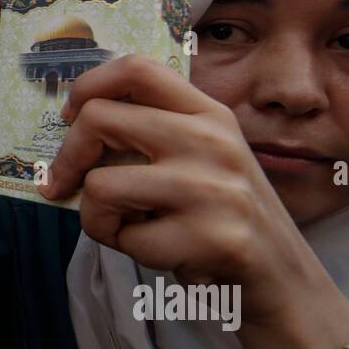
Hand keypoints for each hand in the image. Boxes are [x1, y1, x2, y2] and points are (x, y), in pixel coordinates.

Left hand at [38, 55, 333, 330]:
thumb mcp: (202, 159)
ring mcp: (213, 187)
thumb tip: (71, 132)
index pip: (136, 68)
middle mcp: (211, 140)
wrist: (285, 279)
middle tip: (63, 185)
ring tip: (126, 227)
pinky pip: (127, 239)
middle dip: (67, 158)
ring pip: (100, 185)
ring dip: (96, 216)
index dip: (87, 86)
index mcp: (208, 113)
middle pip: (99, 119)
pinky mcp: (211, 237)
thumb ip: (153, 136)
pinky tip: (161, 252)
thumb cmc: (223, 217)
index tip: (70, 117)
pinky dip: (127, 250)